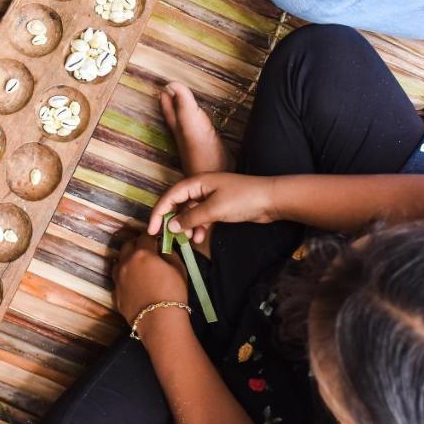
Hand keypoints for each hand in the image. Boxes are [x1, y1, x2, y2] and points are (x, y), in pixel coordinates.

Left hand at [113, 234, 187, 328]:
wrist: (159, 322)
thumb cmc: (173, 293)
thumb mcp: (178, 268)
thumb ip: (169, 253)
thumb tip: (164, 248)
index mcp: (142, 253)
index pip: (145, 236)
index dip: (152, 237)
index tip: (158, 240)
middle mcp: (126, 262)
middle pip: (128, 246)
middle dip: (137, 245)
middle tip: (148, 251)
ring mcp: (118, 279)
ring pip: (119, 262)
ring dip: (128, 260)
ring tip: (139, 267)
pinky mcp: (115, 294)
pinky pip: (118, 280)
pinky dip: (125, 278)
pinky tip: (134, 284)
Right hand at [148, 173, 279, 242]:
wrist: (271, 199)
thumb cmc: (243, 198)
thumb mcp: (214, 209)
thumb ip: (190, 218)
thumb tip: (170, 226)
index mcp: (197, 182)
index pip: (170, 196)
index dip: (159, 212)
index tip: (152, 229)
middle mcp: (201, 187)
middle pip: (178, 203)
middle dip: (171, 220)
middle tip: (166, 237)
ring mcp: (210, 197)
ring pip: (190, 212)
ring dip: (186, 226)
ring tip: (187, 241)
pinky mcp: (219, 206)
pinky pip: (202, 217)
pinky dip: (198, 227)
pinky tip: (199, 238)